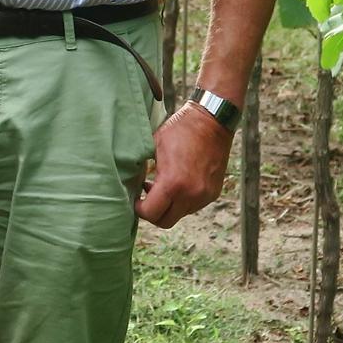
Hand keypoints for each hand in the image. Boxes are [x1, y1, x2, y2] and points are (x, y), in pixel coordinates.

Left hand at [136, 104, 234, 228]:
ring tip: (163, 186)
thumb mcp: (154, 145)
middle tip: (147, 198)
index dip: (139, 209)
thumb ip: (143, 169)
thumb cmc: (181, 129)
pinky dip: (183, 200)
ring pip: (180, 214)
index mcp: (173, 183)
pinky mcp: (213, 193)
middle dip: (153, 213)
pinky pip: (193, 206)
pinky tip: (179, 183)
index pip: (151, 214)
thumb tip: (130, 182)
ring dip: (169, 206)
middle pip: (165, 222)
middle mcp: (191, 194)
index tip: (137, 199)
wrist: (213, 120)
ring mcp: (204, 195)